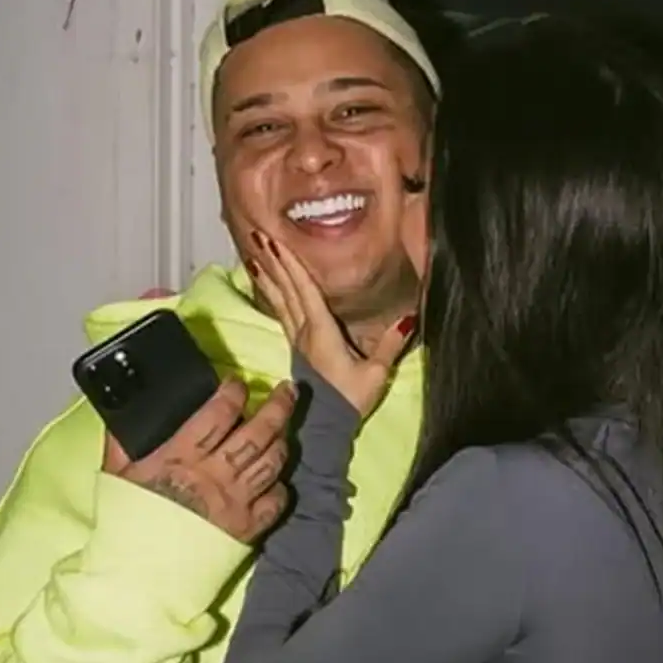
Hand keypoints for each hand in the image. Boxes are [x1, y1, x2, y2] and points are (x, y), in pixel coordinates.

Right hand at [103, 379, 295, 542]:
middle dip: (277, 407)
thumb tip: (123, 411)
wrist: (136, 574)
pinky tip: (278, 480)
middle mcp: (215, 475)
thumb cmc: (125, 523)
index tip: (239, 383)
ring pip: (271, 463)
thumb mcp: (116, 475)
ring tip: (285, 429)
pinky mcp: (247, 529)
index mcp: (181, 457)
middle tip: (288, 390)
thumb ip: (123, 441)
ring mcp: (235, 502)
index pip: (217, 415)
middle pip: (256, 434)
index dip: (233, 394)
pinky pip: (275, 503)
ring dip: (282, 441)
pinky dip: (281, 489)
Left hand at [247, 230, 415, 416]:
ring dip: (269, 277)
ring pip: (280, 301)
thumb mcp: (375, 373)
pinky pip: (282, 313)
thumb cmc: (350, 399)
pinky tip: (267, 286)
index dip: (291, 265)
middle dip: (274, 263)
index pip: (304, 291)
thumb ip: (390, 344)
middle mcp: (304, 332)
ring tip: (254, 255)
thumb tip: (408, 318)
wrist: (326, 426)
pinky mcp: (297, 348)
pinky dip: (273, 295)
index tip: (276, 242)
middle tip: (258, 236)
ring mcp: (298, 340)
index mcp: (322, 332)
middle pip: (287, 291)